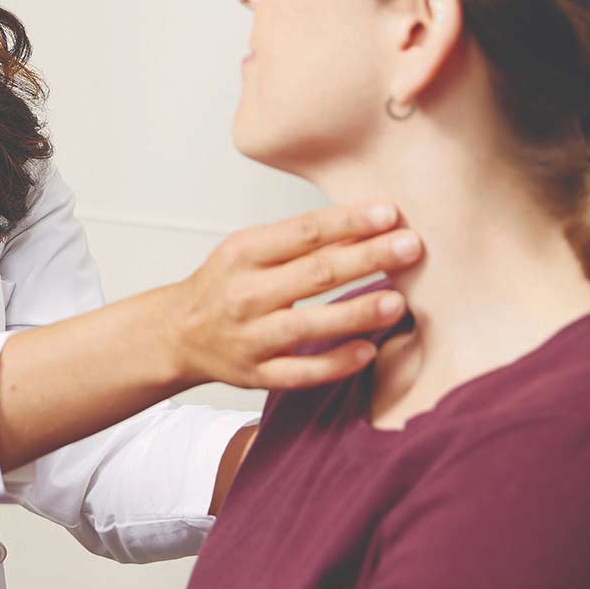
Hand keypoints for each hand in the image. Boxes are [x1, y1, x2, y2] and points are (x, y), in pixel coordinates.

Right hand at [161, 202, 419, 389]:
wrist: (178, 334)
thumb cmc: (226, 284)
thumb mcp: (250, 249)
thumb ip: (301, 239)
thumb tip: (370, 223)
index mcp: (243, 253)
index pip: (303, 232)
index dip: (348, 222)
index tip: (389, 213)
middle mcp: (245, 294)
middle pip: (314, 273)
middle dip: (367, 258)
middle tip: (411, 247)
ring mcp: (250, 338)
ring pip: (309, 325)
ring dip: (356, 312)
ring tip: (398, 302)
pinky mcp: (256, 375)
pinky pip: (301, 372)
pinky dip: (335, 363)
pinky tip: (367, 352)